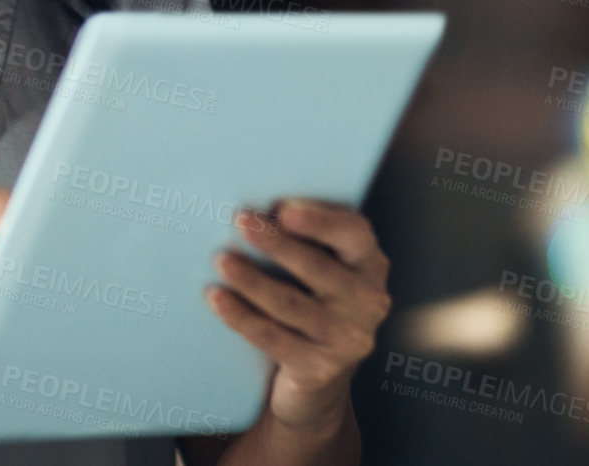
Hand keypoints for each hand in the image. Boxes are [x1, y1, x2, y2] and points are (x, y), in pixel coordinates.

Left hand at [205, 198, 391, 437]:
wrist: (320, 380)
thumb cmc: (315, 301)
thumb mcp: (325, 267)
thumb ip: (307, 237)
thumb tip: (261, 211)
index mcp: (370, 264)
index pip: (354, 234)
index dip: (320, 221)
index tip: (283, 210)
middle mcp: (368, 301)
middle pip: (318, 267)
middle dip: (276, 243)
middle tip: (241, 221)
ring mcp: (346, 338)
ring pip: (291, 304)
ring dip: (253, 280)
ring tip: (222, 261)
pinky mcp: (320, 369)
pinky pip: (273, 338)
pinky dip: (242, 316)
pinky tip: (218, 299)